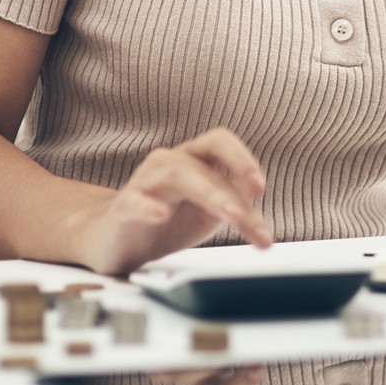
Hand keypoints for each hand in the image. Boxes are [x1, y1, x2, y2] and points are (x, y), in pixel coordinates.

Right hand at [74, 127, 271, 275]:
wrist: (119, 240)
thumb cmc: (171, 221)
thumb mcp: (212, 216)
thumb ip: (240, 213)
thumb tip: (266, 226)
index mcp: (195, 160)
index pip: (221, 143)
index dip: (242, 159)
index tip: (260, 188)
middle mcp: (170, 163)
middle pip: (200, 161)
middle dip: (227, 187)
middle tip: (244, 216)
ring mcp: (145, 183)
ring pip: (174, 174)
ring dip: (206, 193)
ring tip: (228, 216)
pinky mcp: (123, 209)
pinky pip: (134, 201)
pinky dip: (148, 206)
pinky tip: (162, 215)